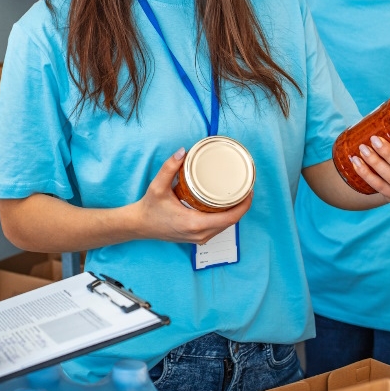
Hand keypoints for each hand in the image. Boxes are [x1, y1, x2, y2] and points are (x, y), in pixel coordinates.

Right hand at [129, 147, 251, 243]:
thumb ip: (170, 168)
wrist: (140, 225)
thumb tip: (183, 152)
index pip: (230, 218)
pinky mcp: (197, 238)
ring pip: (226, 227)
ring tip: (238, 195)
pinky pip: (218, 228)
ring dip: (234, 212)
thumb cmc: (149, 208)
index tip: (249, 191)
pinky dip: (225, 218)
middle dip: (242, 206)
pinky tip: (227, 206)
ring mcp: (199, 239)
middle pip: (231, 222)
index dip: (244, 205)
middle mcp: (200, 234)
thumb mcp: (158, 186)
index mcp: (195, 223)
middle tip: (245, 188)